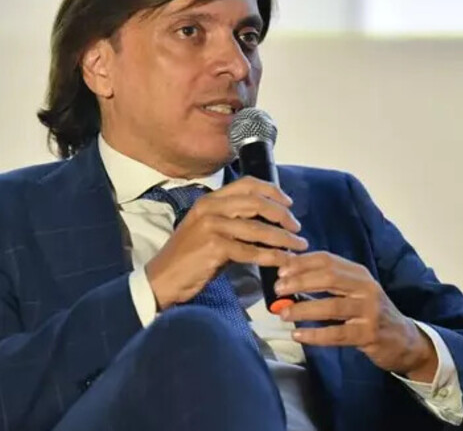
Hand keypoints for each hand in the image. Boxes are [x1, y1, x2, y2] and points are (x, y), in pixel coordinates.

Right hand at [145, 176, 307, 309]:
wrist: (163, 278)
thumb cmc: (189, 257)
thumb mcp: (209, 230)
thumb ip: (234, 222)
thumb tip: (268, 223)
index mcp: (210, 200)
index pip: (247, 184)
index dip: (272, 191)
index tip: (289, 203)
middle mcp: (210, 208)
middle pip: (256, 202)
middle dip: (282, 214)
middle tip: (297, 227)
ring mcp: (211, 227)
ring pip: (257, 228)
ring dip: (283, 238)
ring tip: (299, 245)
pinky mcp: (214, 248)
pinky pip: (251, 250)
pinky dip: (271, 256)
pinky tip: (283, 261)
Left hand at [275, 252, 438, 381]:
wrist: (404, 340)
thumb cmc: (370, 312)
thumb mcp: (354, 290)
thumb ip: (328, 282)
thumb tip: (289, 274)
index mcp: (359, 273)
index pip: (328, 260)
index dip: (302, 263)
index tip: (280, 270)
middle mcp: (366, 288)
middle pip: (329, 278)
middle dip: (300, 282)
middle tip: (278, 289)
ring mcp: (369, 312)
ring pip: (331, 307)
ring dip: (303, 309)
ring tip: (283, 313)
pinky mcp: (368, 335)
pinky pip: (337, 334)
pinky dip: (314, 335)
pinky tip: (298, 335)